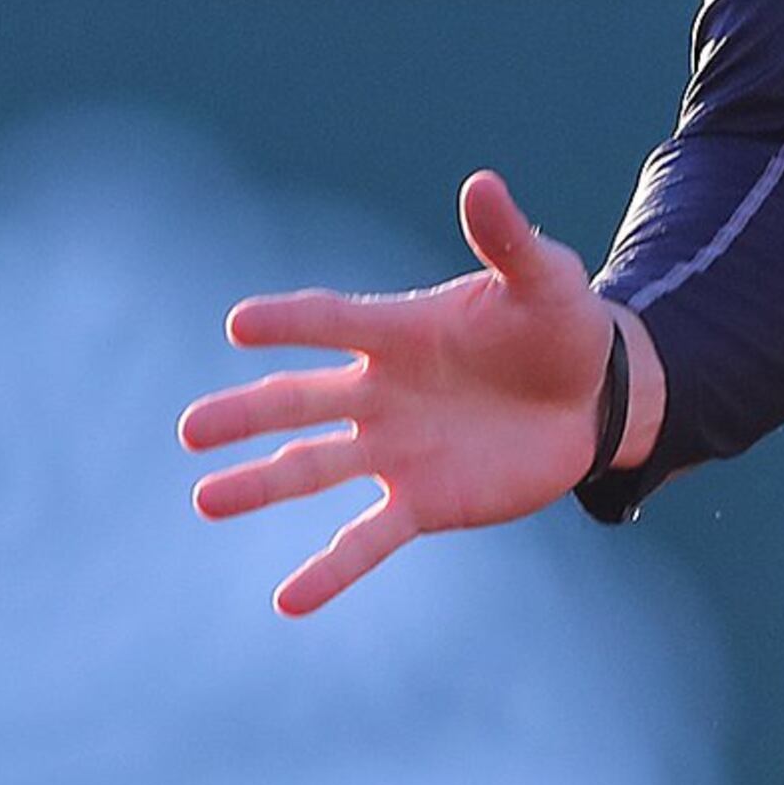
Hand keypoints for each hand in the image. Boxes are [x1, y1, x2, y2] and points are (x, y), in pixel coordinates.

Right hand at [180, 171, 634, 615]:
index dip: (289, 322)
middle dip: (246, 414)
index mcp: (399, 329)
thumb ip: (508, 241)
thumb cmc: (558, 326)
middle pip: (300, 401)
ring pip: (313, 468)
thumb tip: (483, 183)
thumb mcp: (543, 280)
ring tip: (205, 499)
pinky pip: (367, 539)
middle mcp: (380, 390)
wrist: (592, 398)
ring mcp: (394, 449)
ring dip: (260, 484)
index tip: (239, 324)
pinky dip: (330, 570)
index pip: (331, 323)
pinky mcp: (421, 501)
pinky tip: (287, 601)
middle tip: (191, 430)